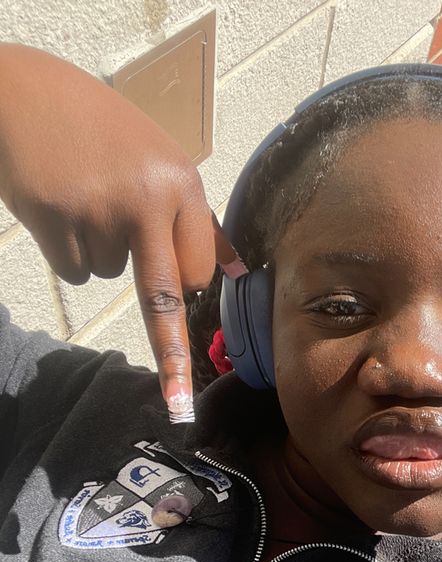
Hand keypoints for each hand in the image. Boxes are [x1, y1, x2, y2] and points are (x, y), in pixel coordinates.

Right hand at [0, 43, 244, 421]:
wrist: (24, 96)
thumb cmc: (103, 131)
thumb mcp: (162, 162)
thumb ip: (199, 221)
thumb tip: (239, 271)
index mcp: (181, 183)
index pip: (198, 270)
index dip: (190, 290)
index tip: (205, 355)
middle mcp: (146, 201)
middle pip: (164, 298)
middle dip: (172, 358)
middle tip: (177, 406)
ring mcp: (98, 214)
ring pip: (110, 276)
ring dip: (100, 252)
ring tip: (86, 198)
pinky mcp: (56, 222)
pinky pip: (75, 270)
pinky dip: (68, 251)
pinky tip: (61, 208)